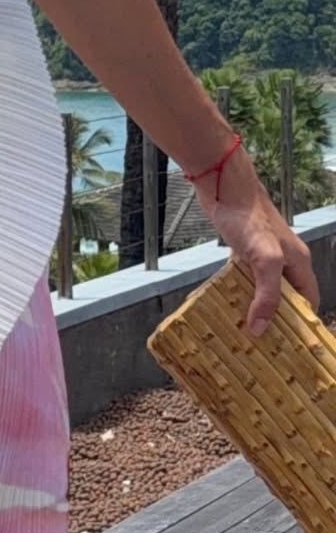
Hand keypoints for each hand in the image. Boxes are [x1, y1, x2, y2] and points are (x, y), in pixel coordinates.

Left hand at [195, 148, 319, 335]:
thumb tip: (261, 327)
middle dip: (276, 317)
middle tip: (260, 341)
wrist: (223, 187)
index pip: (308, 301)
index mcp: (299, 263)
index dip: (302, 322)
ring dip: (254, 304)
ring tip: (241, 327)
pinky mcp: (243, 248)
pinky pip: (244, 275)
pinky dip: (237, 288)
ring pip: (263, 286)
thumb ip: (267, 293)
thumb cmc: (248, 218)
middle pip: (286, 296)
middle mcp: (285, 259)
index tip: (289, 344)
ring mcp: (263, 253)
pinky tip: (225, 301)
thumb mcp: (264, 259)